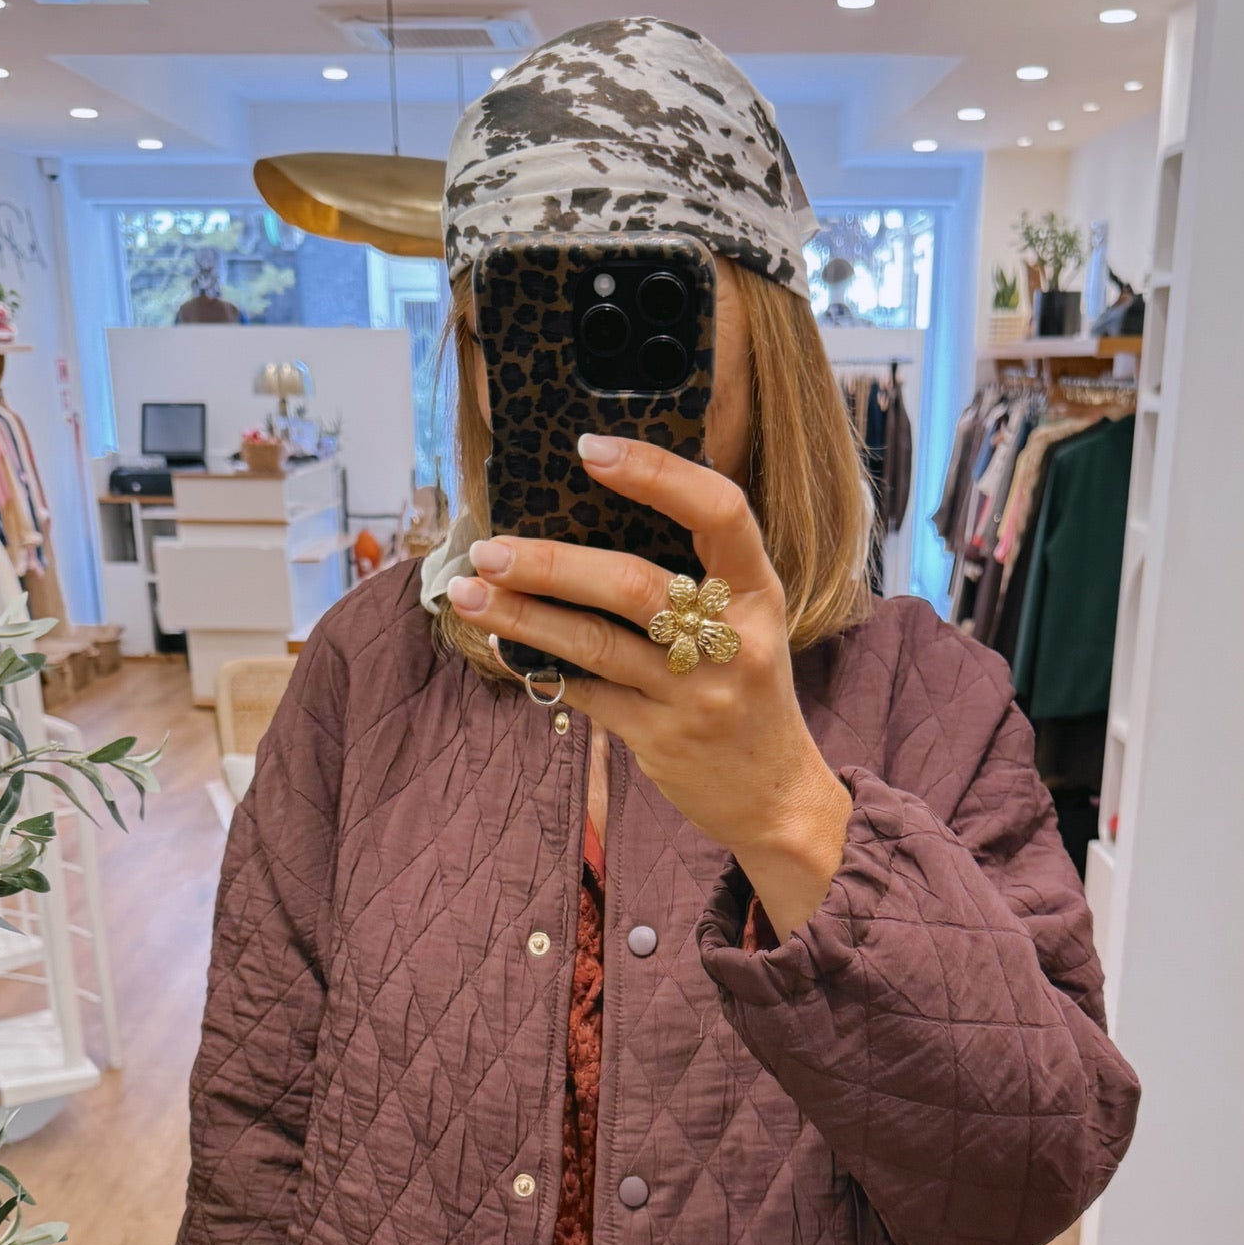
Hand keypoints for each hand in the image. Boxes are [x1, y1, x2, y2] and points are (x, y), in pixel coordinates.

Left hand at [447, 433, 852, 940]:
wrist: (775, 795)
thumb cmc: (747, 692)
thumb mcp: (748, 624)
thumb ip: (697, 577)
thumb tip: (592, 517)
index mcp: (759, 592)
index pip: (720, 511)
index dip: (656, 473)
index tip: (590, 449)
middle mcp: (734, 640)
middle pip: (634, 585)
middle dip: (551, 563)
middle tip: (488, 548)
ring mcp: (697, 694)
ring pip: (597, 644)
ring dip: (525, 616)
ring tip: (469, 592)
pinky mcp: (662, 739)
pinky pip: (589, 693)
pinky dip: (543, 668)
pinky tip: (505, 648)